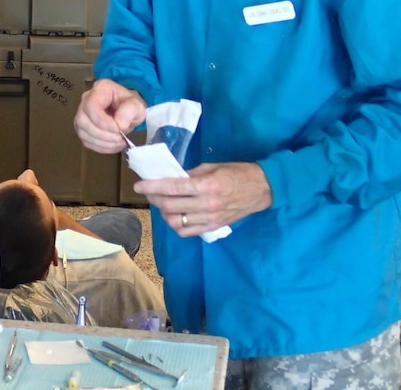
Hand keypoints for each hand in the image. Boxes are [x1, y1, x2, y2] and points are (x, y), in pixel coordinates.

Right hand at [73, 78, 146, 153]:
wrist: (128, 112)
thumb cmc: (131, 106)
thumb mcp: (137, 105)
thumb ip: (130, 110)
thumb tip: (119, 124)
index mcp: (100, 89)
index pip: (91, 105)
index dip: (103, 121)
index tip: (119, 129)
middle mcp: (86, 100)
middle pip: (83, 120)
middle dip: (103, 134)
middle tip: (120, 138)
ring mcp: (82, 114)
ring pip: (83, 132)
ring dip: (102, 142)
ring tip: (118, 142)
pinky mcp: (83, 128)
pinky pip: (86, 141)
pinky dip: (100, 147)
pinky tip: (112, 145)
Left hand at [133, 162, 272, 237]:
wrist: (262, 189)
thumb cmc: (237, 172)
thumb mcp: (212, 167)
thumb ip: (190, 174)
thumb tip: (171, 178)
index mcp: (205, 185)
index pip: (171, 187)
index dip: (151, 187)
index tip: (138, 186)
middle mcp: (206, 204)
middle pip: (170, 206)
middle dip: (154, 199)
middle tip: (149, 192)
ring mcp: (209, 218)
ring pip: (176, 221)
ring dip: (163, 213)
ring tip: (162, 204)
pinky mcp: (213, 227)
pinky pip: (187, 232)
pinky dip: (176, 225)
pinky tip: (174, 216)